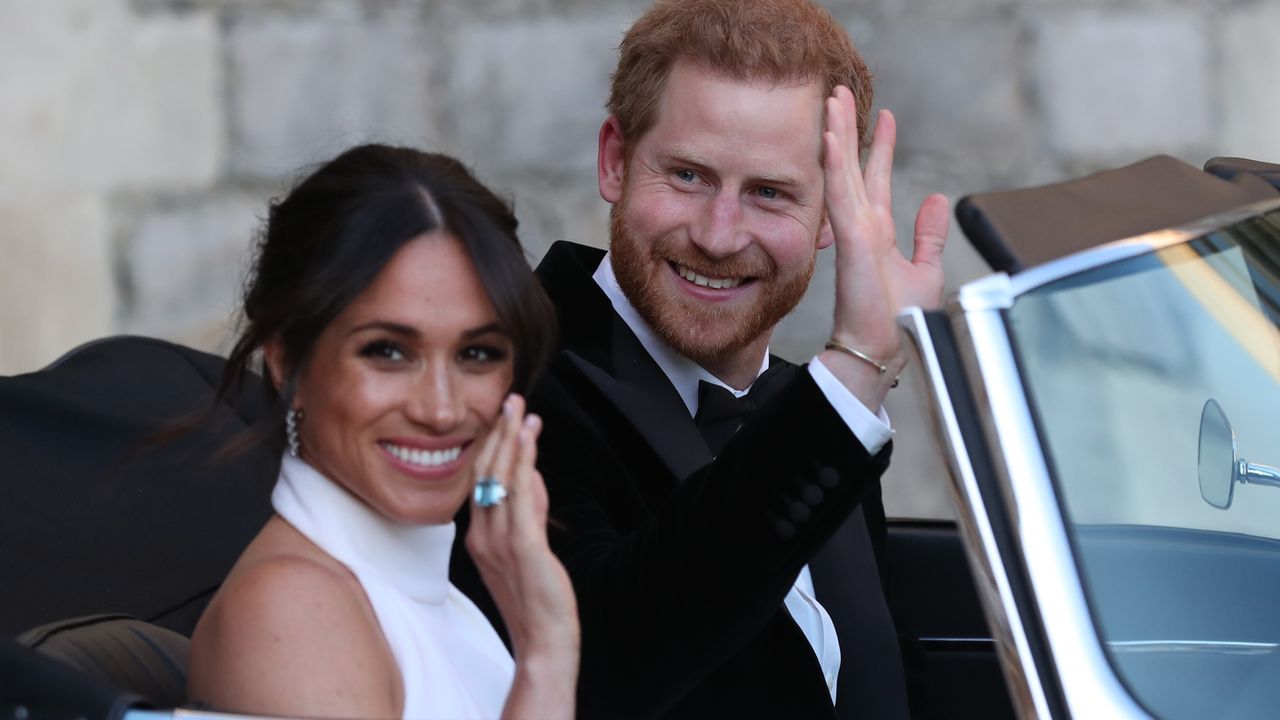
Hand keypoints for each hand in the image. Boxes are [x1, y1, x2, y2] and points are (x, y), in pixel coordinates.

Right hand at [466, 394, 578, 717]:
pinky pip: (520, 496)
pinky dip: (523, 463)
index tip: (505, 417)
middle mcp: (483, 535)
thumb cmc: (536, 598)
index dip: (492, 446)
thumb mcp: (528, 547)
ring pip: (501, 478)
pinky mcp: (523, 547)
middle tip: (511, 399)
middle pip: (485, 472)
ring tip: (520, 408)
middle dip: (499, 433)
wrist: (543, 641)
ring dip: (511, 438)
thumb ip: (530, 511)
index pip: (481, 481)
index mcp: (479, 536)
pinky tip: (528, 439)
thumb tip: (534, 475)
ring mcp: (500, 541)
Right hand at [820, 86, 948, 402]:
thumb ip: (929, 234)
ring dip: (837, 136)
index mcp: (878, 232)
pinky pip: (840, 196)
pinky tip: (830, 139)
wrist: (884, 350)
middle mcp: (862, 227)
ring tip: (833, 101)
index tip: (884, 116)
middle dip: (848, 129)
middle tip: (841, 92)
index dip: (880, 146)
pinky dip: (835, 166)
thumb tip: (937, 199)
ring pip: (842, 173)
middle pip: (853, 167)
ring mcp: (854, 232)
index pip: (876, 179)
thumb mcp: (925, 269)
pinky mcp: (851, 242)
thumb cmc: (899, 320)